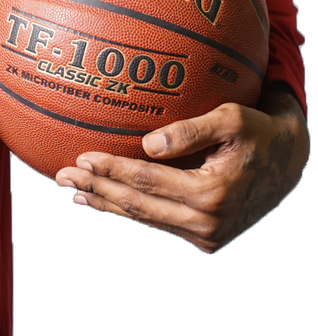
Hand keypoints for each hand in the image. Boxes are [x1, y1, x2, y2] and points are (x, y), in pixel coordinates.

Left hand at [54, 83, 308, 252]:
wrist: (291, 162)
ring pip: (145, 219)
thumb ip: (191, 131)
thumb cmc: (260, 132)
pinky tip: (104, 201)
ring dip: (107, 204)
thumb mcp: (232, 119)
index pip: (147, 181)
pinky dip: (128, 211)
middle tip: (63, 175)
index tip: (82, 157)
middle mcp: (207, 223)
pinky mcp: (204, 236)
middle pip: (139, 206)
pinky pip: (157, 222)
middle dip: (97, 190)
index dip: (111, 170)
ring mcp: (206, 235)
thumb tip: (148, 143)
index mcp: (211, 194)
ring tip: (75, 190)